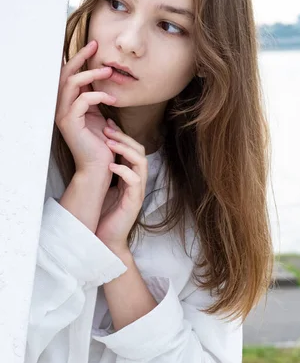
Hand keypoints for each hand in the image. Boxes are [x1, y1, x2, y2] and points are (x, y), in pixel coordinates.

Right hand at [55, 40, 116, 175]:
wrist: (98, 166)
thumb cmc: (102, 143)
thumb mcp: (99, 115)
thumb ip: (97, 99)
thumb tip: (104, 81)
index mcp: (68, 103)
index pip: (69, 75)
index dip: (79, 59)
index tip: (94, 46)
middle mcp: (62, 107)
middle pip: (65, 74)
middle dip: (80, 57)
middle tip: (95, 46)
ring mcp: (63, 115)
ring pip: (71, 84)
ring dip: (90, 74)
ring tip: (108, 71)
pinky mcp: (70, 123)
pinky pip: (81, 101)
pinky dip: (97, 96)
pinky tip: (111, 99)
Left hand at [95, 120, 147, 253]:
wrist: (104, 239)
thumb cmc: (103, 214)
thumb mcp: (104, 186)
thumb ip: (104, 170)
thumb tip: (96, 151)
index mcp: (130, 175)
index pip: (133, 149)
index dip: (122, 135)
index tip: (107, 124)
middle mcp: (137, 181)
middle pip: (140, 151)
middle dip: (124, 138)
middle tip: (107, 129)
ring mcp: (137, 191)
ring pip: (141, 163)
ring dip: (125, 150)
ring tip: (109, 143)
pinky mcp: (134, 202)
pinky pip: (135, 181)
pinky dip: (124, 171)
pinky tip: (111, 166)